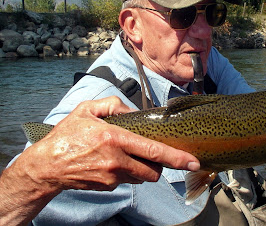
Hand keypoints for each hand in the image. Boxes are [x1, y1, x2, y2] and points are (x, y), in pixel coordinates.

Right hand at [0, 96, 199, 224]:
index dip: (177, 157)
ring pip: (141, 177)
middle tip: (150, 154)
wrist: (46, 167)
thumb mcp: (87, 110)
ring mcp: (112, 178)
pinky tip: (111, 163)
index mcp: (115, 139)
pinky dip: (126, 172)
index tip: (193, 161)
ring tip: (123, 155)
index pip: (153, 151)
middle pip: (153, 171)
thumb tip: (133, 111)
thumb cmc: (67, 136)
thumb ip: (113, 104)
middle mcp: (117, 161)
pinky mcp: (107, 187)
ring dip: (141, 168)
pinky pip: (126, 181)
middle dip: (158, 165)